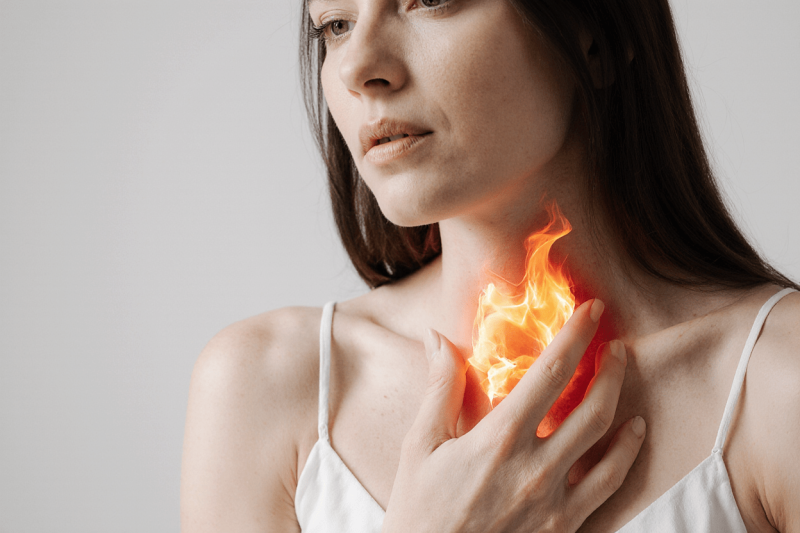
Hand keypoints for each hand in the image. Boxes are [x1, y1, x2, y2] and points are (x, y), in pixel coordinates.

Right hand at [381, 299, 644, 532]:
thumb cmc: (421, 510)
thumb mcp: (421, 446)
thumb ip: (439, 389)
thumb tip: (438, 339)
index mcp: (498, 439)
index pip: (549, 373)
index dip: (575, 336)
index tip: (592, 310)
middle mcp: (534, 467)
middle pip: (591, 406)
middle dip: (610, 368)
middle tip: (615, 344)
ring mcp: (555, 501)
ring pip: (607, 443)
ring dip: (622, 402)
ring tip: (623, 375)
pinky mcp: (564, 527)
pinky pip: (608, 486)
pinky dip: (626, 454)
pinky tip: (632, 434)